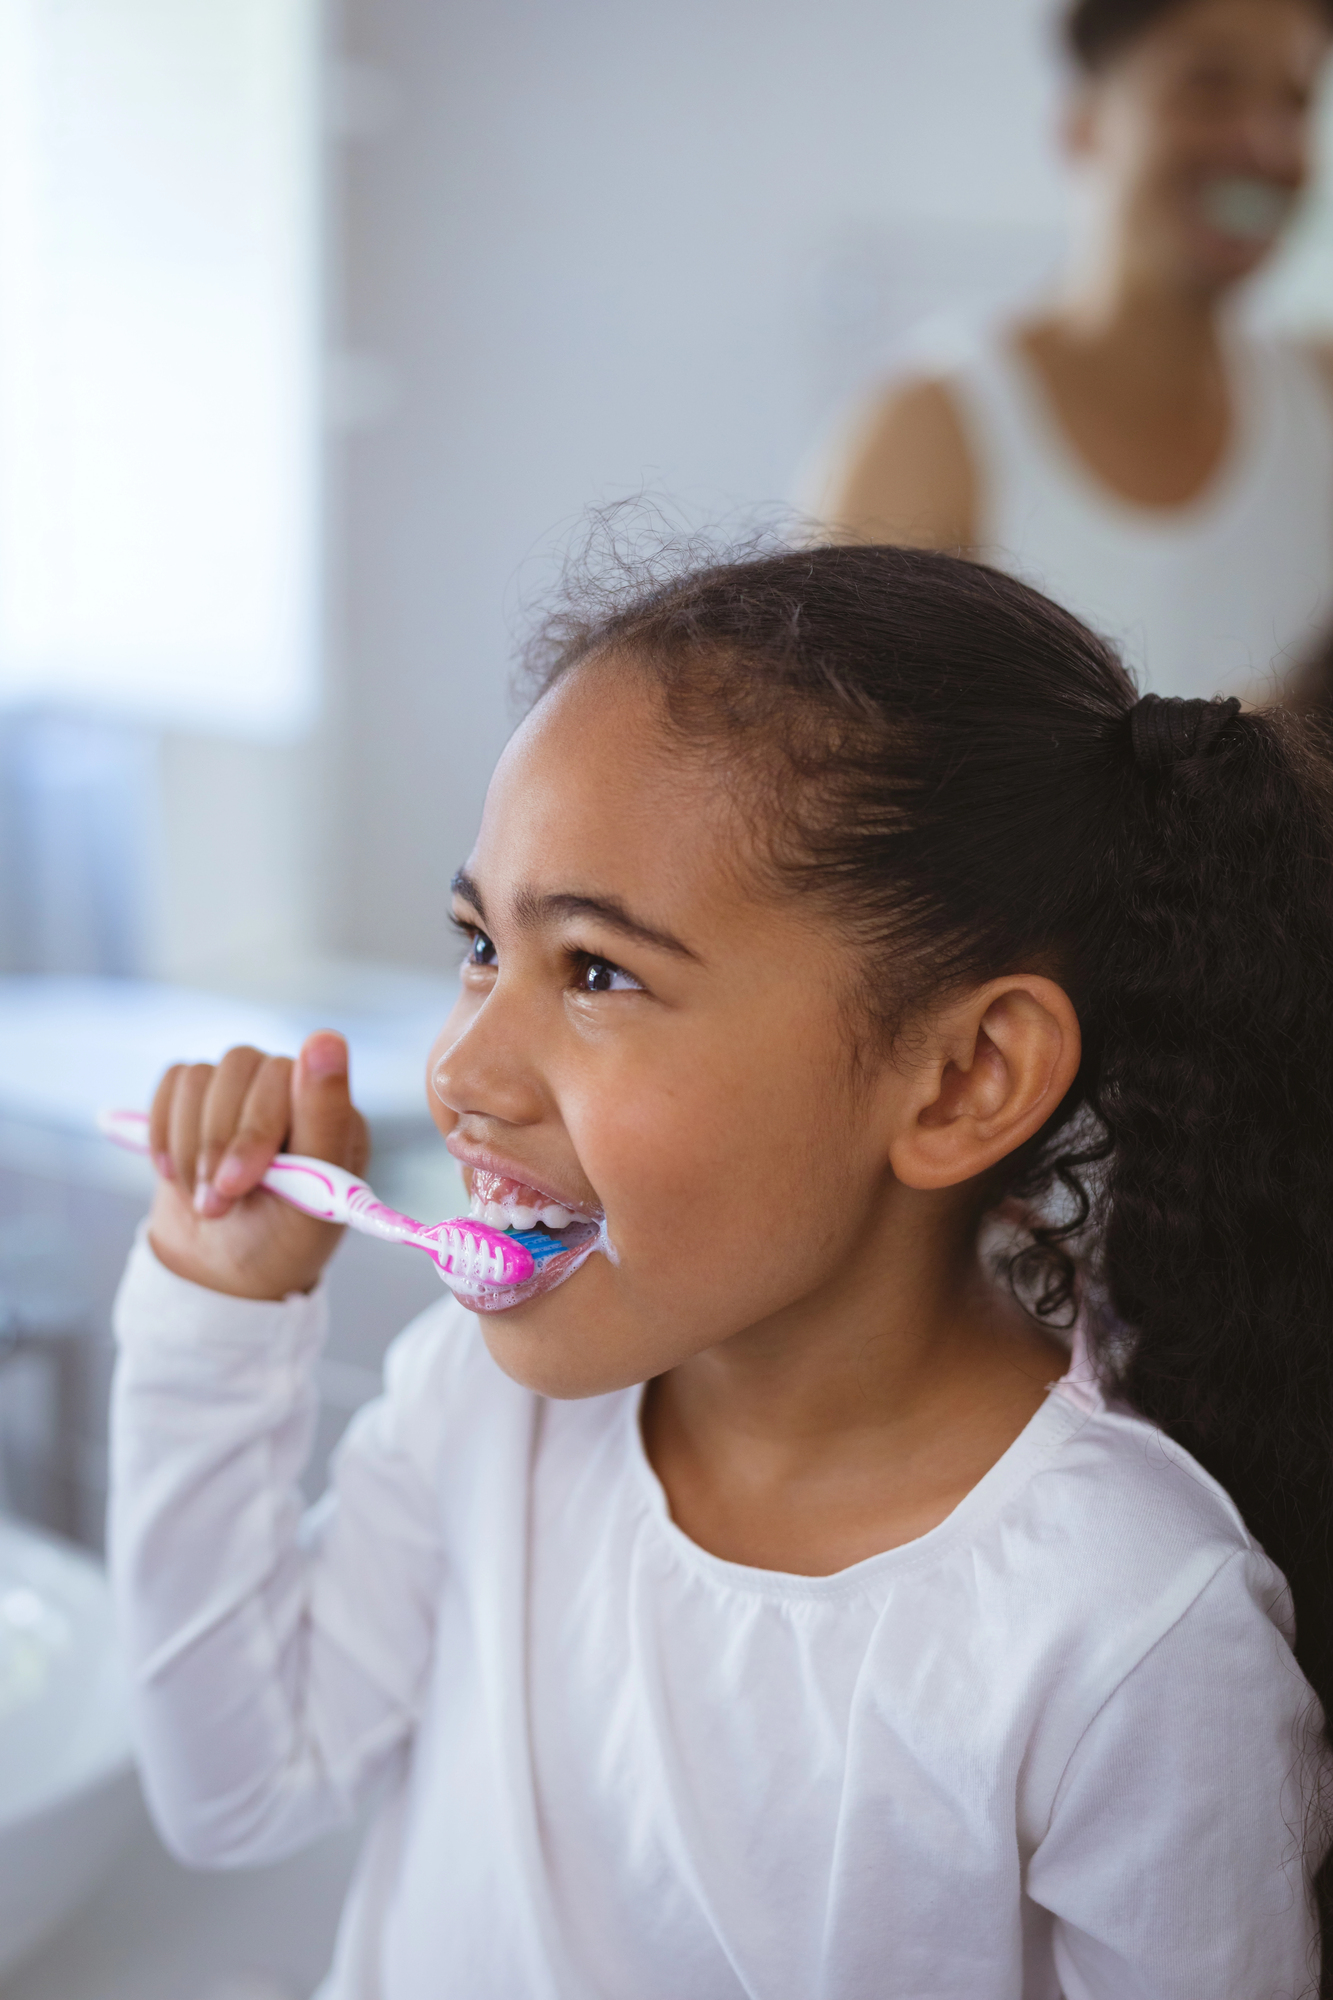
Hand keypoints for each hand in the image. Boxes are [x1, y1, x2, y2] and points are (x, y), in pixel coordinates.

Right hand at [146, 1032, 369, 1300]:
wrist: (223, 1270)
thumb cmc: (280, 1241)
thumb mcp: (312, 1200)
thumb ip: (324, 1120)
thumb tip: (327, 1038)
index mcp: (333, 1111)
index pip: (291, 1074)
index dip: (256, 1128)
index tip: (237, 1180)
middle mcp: (290, 1089)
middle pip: (240, 1066)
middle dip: (219, 1145)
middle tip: (218, 1205)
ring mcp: (243, 1089)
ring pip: (200, 1077)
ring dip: (191, 1148)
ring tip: (205, 1200)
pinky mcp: (198, 1097)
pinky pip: (172, 1083)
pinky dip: (166, 1133)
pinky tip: (177, 1174)